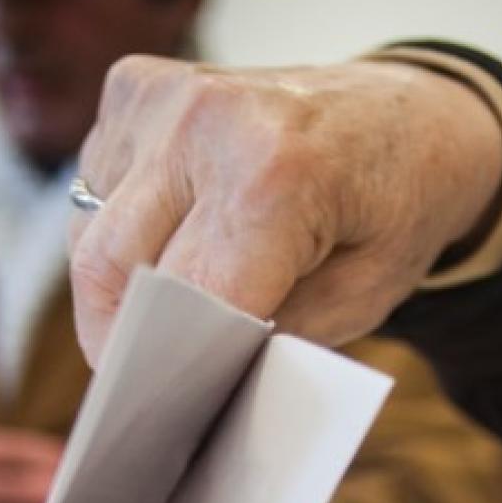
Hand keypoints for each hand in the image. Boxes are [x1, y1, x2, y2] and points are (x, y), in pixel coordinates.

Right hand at [68, 55, 501, 361]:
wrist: (410, 116)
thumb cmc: (393, 209)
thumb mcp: (361, 300)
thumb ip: (274, 340)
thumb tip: (193, 381)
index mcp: (276, 175)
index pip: (183, 302)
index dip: (169, 367)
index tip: (157, 416)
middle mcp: (205, 122)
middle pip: (111, 269)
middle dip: (126, 339)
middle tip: (146, 387)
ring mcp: (164, 96)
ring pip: (91, 232)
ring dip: (125, 280)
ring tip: (181, 300)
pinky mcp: (136, 86)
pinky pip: (95, 188)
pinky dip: (125, 227)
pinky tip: (176, 232)